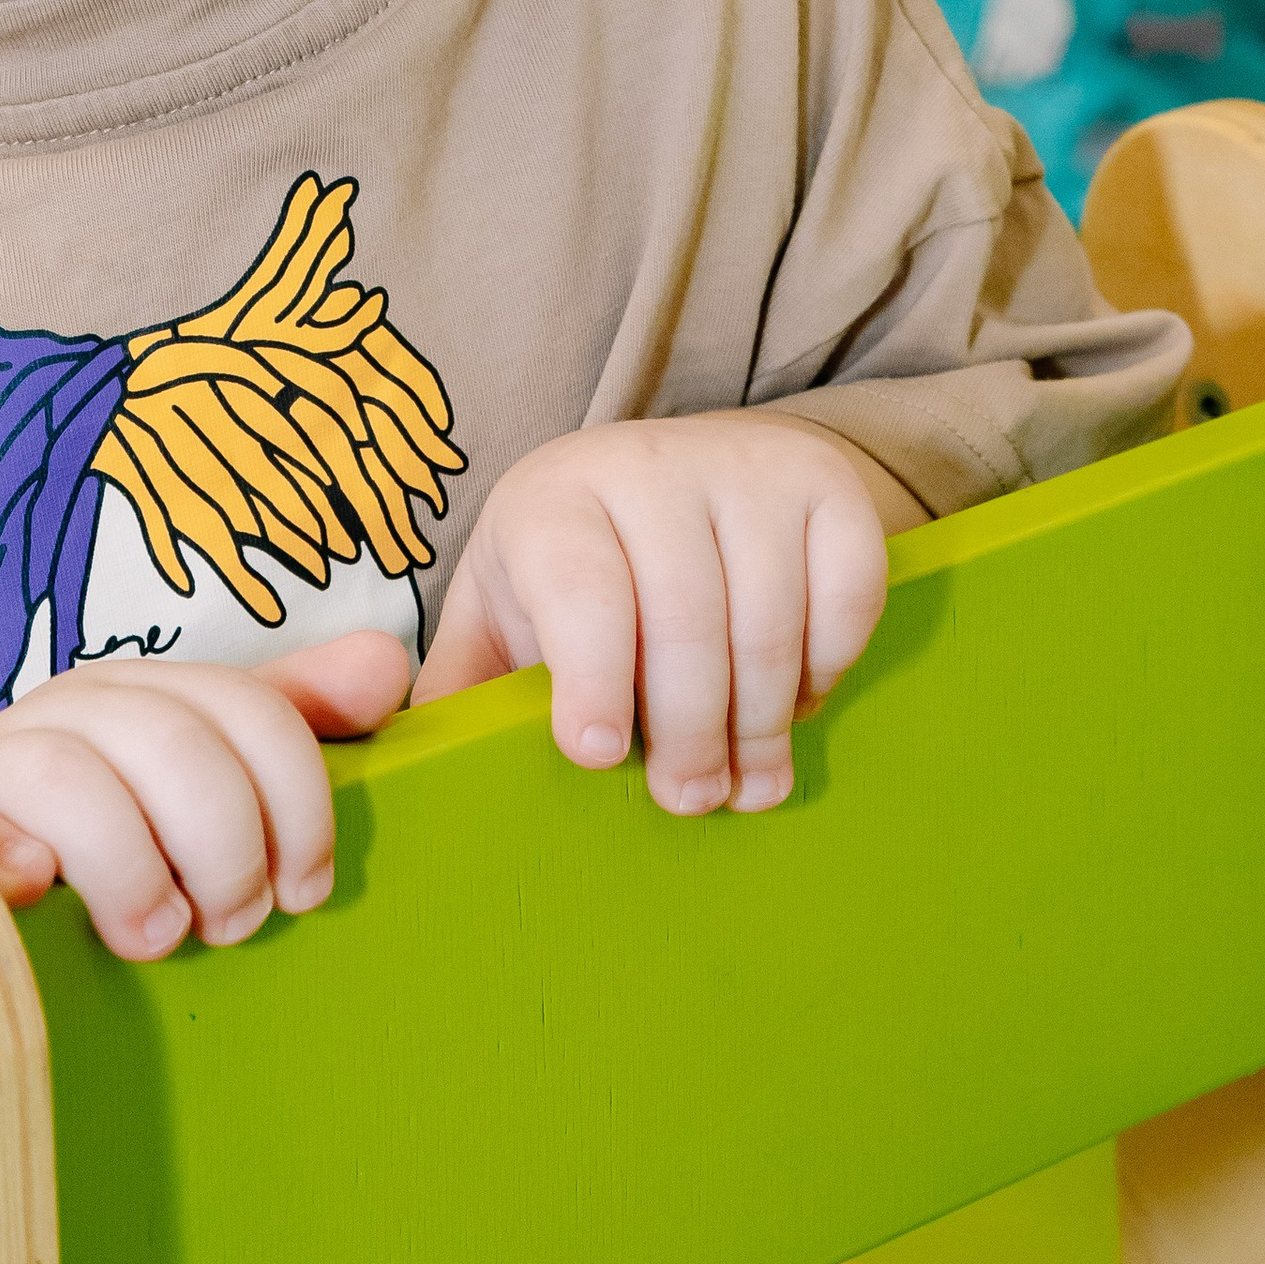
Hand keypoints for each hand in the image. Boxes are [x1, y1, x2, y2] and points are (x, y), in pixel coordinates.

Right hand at [0, 632, 410, 959]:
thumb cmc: (108, 844)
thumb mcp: (207, 777)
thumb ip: (293, 719)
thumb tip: (387, 664)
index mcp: (148, 691)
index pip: (250, 708)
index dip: (299, 804)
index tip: (306, 890)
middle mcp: (71, 708)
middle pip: (175, 745)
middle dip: (225, 849)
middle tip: (231, 925)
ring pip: (75, 781)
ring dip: (136, 877)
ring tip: (155, 936)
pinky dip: (9, 865)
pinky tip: (36, 895)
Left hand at [411, 414, 891, 818]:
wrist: (687, 471)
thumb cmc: (580, 568)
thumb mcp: (505, 610)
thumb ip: (467, 684)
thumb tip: (418, 768)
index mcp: (553, 500)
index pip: (579, 587)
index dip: (591, 676)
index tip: (600, 755)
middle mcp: (648, 464)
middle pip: (684, 618)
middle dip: (689, 731)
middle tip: (686, 799)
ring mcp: (746, 466)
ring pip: (768, 618)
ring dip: (760, 722)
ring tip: (745, 782)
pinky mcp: (826, 480)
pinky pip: (846, 591)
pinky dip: (826, 666)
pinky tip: (794, 700)